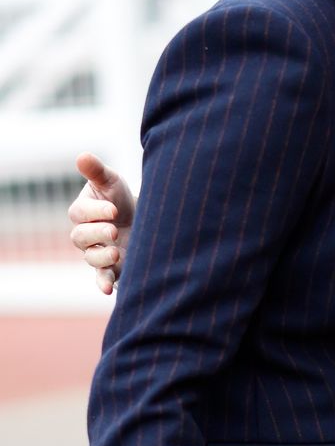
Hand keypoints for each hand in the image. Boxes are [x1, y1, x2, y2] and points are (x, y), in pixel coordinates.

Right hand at [69, 153, 134, 293]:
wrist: (143, 218)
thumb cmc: (121, 198)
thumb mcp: (111, 181)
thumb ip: (96, 171)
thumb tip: (81, 156)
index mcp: (82, 211)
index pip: (81, 212)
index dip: (95, 211)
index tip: (113, 209)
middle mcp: (85, 234)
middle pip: (81, 237)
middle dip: (97, 234)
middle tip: (114, 231)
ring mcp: (97, 252)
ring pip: (90, 258)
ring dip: (101, 257)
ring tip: (116, 253)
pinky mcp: (111, 268)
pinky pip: (101, 278)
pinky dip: (103, 284)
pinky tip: (109, 290)